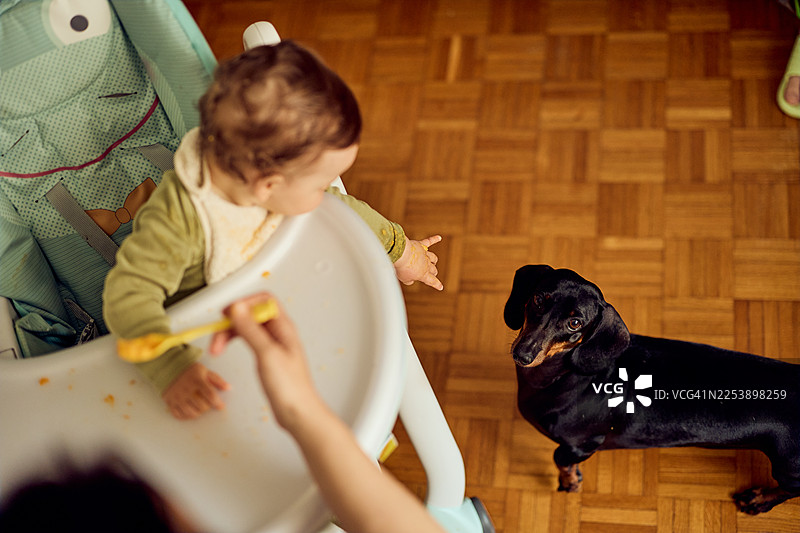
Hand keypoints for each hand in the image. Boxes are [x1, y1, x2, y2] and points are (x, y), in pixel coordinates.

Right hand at [162, 362, 229, 418]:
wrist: (169, 369)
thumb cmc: (190, 371)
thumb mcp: (205, 371)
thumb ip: (217, 380)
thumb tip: (228, 388)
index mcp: (197, 381)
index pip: (211, 396)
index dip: (218, 403)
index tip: (221, 406)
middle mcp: (187, 390)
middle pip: (202, 406)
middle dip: (208, 407)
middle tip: (208, 404)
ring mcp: (177, 397)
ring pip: (191, 413)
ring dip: (198, 413)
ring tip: (199, 407)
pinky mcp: (170, 402)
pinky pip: (179, 415)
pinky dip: (186, 416)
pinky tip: (189, 410)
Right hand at [210, 293, 322, 430]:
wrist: (297, 413)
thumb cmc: (289, 387)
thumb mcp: (267, 354)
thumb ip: (251, 330)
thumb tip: (237, 307)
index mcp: (284, 327)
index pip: (264, 300)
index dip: (244, 303)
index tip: (226, 315)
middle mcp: (279, 333)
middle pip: (251, 314)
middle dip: (232, 322)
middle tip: (217, 339)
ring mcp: (273, 345)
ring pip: (247, 327)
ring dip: (230, 333)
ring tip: (216, 349)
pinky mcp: (267, 357)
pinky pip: (248, 340)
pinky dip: (235, 342)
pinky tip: (227, 349)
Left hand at [394, 235, 442, 290]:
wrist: (400, 254)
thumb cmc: (401, 267)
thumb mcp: (404, 279)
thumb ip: (409, 281)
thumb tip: (411, 280)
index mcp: (423, 274)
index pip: (432, 281)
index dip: (436, 284)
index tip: (441, 287)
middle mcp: (426, 264)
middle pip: (434, 269)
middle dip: (434, 272)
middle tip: (433, 274)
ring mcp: (424, 254)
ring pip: (433, 258)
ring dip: (434, 261)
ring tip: (434, 262)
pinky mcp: (420, 245)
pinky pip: (428, 241)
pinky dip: (434, 239)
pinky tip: (439, 237)